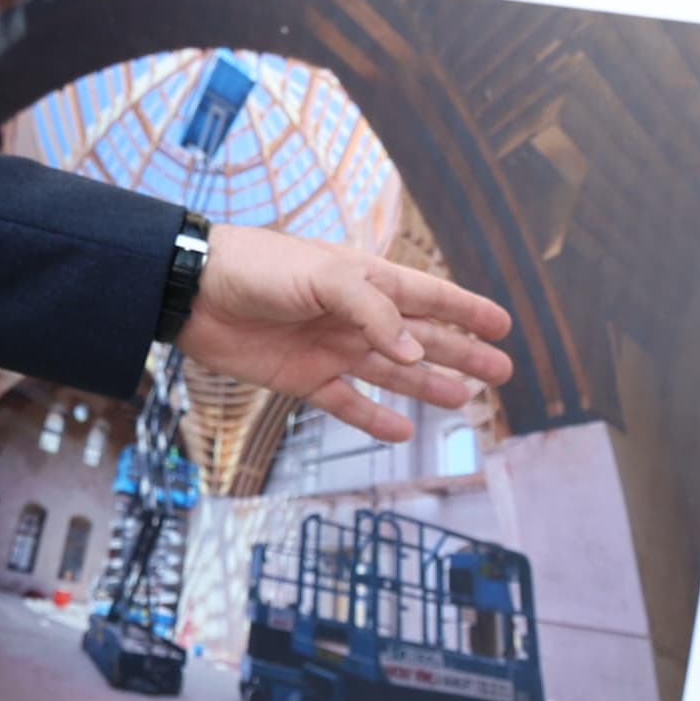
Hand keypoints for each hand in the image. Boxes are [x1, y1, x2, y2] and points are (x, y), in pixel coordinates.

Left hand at [176, 229, 514, 440]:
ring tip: (464, 401)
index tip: (504, 324)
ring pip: (394, 374)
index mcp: (367, 280)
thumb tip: (416, 357)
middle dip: (463, 353)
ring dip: (429, 388)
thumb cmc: (261, 267)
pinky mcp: (304, 378)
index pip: (430, 296)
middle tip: (501, 372)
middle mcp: (356, 316)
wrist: (195, 292)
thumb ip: (374, 313)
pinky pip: (348, 403)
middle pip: (422, 339)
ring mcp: (332, 349)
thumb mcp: (325, 277)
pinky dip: (375, 418)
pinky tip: (402, 432)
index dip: (467, 310)